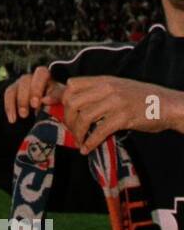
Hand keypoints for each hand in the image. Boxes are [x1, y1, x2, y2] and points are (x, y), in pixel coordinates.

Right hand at [3, 67, 65, 123]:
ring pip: (18, 86)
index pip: (41, 74)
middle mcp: (33, 78)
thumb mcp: (58, 102)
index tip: (40, 101)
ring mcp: (22, 83)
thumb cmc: (53, 106)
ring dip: (21, 101)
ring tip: (24, 115)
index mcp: (47, 78)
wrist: (41, 115)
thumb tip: (46, 100)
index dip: (39, 87)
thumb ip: (56, 98)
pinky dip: (10, 107)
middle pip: (27, 79)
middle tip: (33, 106)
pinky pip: (9, 94)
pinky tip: (13, 119)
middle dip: (30, 92)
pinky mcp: (13, 90)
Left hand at [60, 76, 183, 153]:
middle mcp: (108, 88)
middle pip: (73, 102)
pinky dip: (90, 142)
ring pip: (84, 117)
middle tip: (72, 130)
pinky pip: (100, 131)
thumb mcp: (116, 88)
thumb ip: (94, 91)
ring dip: (77, 133)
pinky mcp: (124, 117)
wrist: (166, 104)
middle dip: (68, 119)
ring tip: (79, 141)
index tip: (63, 113)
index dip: (63, 100)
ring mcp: (116, 102)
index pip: (72, 85)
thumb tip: (66, 96)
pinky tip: (87, 148)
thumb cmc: (139, 98)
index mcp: (104, 80)